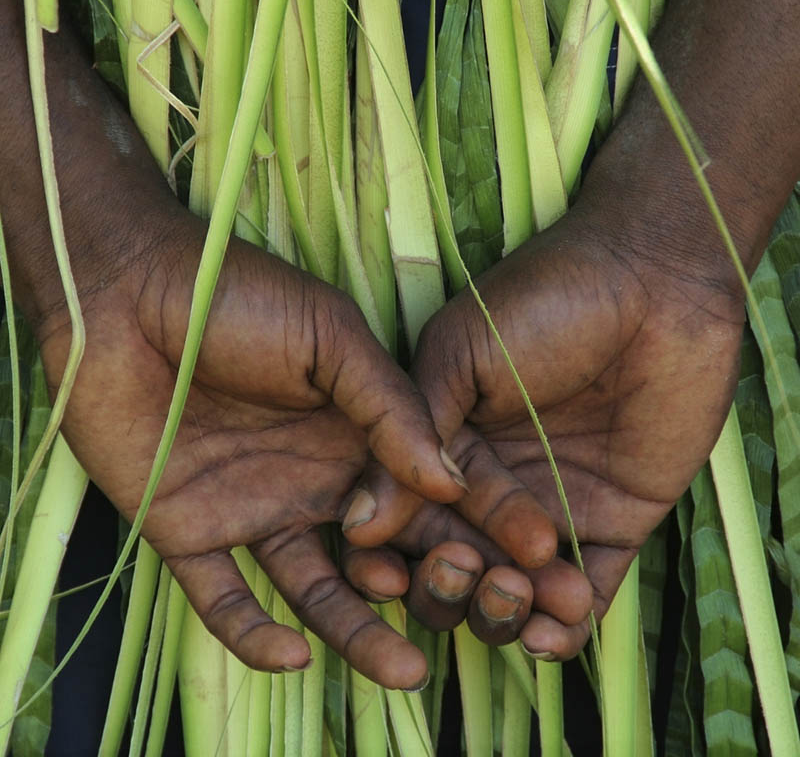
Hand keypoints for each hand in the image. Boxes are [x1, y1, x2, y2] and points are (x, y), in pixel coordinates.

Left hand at [35, 213, 475, 688]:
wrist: (124, 290)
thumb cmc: (236, 297)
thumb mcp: (330, 338)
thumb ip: (389, 406)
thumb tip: (454, 479)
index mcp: (355, 432)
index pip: (429, 492)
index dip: (484, 525)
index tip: (542, 559)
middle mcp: (315, 479)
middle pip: (387, 550)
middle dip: (442, 587)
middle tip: (497, 621)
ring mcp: (255, 509)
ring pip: (317, 587)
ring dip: (360, 630)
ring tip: (409, 670)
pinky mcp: (189, 531)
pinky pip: (225, 598)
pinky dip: (255, 634)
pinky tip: (296, 653)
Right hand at [345, 197, 743, 656]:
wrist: (654, 281)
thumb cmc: (544, 302)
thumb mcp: (460, 354)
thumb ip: (415, 434)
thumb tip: (357, 521)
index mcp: (447, 445)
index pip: (408, 518)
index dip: (389, 555)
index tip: (381, 575)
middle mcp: (493, 485)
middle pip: (454, 562)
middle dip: (449, 585)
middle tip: (462, 568)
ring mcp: (551, 506)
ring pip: (514, 589)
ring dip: (504, 612)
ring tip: (514, 593)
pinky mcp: (611, 522)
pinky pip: (585, 590)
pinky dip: (568, 625)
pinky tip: (555, 629)